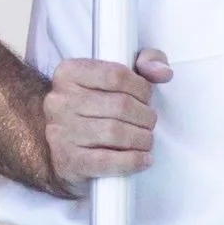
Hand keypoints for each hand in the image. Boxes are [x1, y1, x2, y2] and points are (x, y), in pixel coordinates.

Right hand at [44, 50, 172, 190]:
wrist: (60, 144)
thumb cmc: (92, 108)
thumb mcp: (114, 76)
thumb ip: (144, 63)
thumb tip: (162, 72)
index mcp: (69, 73)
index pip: (116, 75)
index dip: (141, 88)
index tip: (146, 97)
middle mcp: (60, 101)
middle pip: (120, 105)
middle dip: (145, 116)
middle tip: (149, 123)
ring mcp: (61, 132)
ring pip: (115, 133)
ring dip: (141, 139)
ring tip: (146, 140)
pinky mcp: (67, 161)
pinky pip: (107, 161)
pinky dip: (132, 161)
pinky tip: (143, 159)